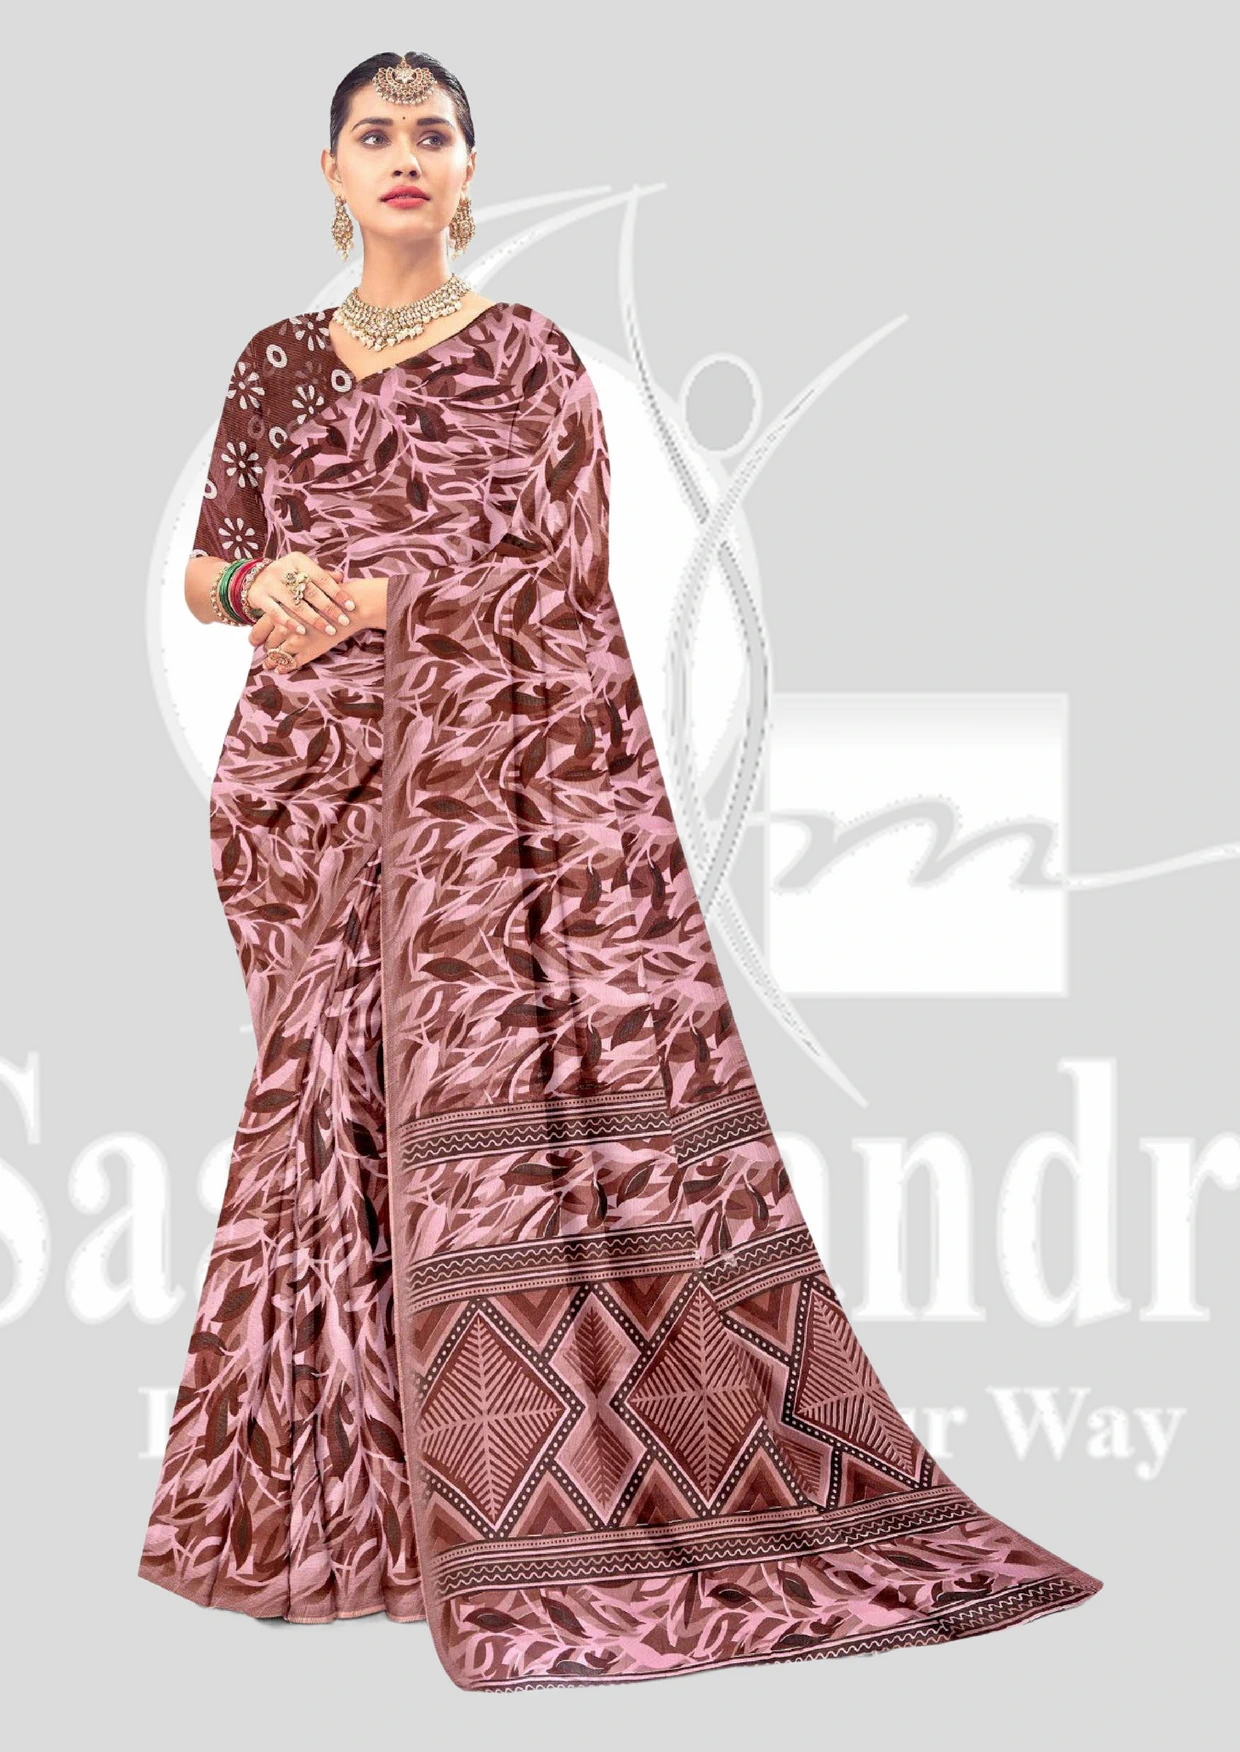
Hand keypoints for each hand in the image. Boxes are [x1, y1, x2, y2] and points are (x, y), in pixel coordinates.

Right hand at [243, 551, 355, 642]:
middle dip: (329, 608)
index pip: (321, 577)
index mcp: (297, 560)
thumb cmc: (288, 577)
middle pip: (310, 591)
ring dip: (313, 619)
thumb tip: (341, 577)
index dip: (337, 592)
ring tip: (328, 630)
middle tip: (344, 621)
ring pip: (295, 603)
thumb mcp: (303, 570)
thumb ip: (321, 575)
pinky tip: (302, 631)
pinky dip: (289, 623)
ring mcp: (269, 583)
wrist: (255, 578)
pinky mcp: (259, 596)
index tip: (351, 606)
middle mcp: (282, 569)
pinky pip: (276, 613)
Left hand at [259, 574, 386, 672]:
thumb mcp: (303, 593)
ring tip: (267, 664)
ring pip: (277, 655)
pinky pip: (291, 663)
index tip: (253, 641)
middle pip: (268, 643)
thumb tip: (276, 607)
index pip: (259, 628)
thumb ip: (288, 601)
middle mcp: (284, 627)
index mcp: (280, 610)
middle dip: (265, 648)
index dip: (255, 637)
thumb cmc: (328, 596)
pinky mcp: (309, 652)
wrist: (349, 608)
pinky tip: (280, 670)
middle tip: (263, 651)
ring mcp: (296, 641)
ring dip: (270, 661)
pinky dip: (283, 668)